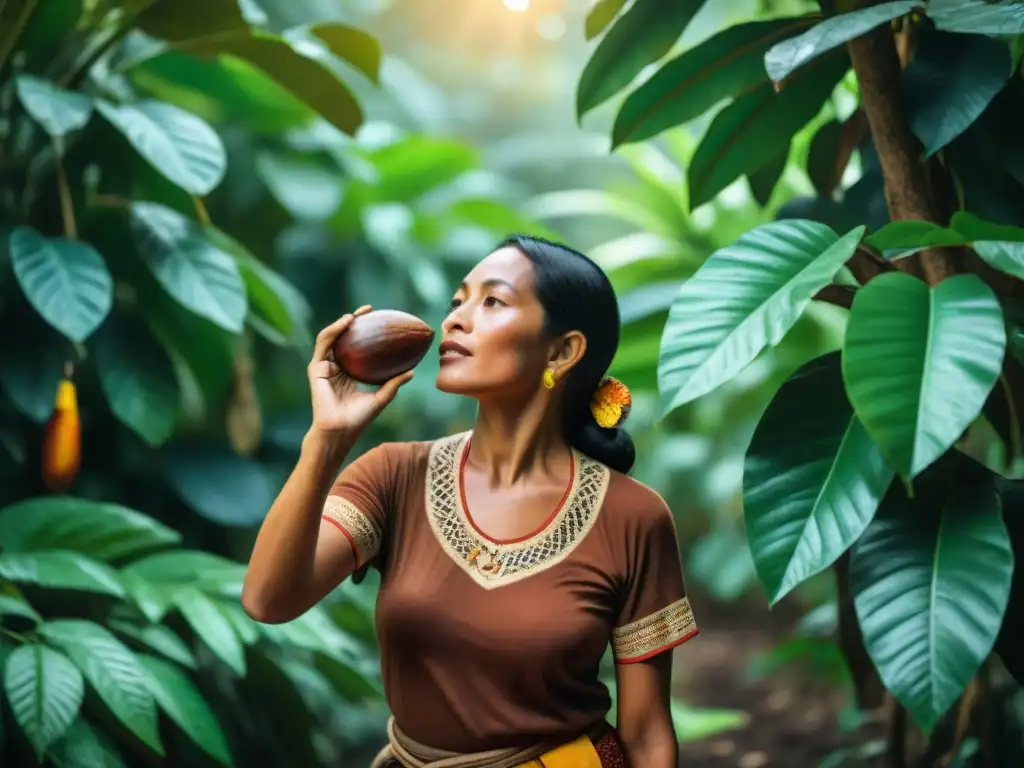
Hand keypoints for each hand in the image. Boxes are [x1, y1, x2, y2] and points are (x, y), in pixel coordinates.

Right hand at [306, 306, 414, 435]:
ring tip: (355, 315)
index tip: (379, 320)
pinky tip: (345, 323)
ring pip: (331, 337)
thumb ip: (393, 384)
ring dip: (341, 323)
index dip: (366, 333)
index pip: (356, 347)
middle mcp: (336, 367)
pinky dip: (333, 331)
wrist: (341, 430)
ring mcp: (324, 367)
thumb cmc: (359, 419)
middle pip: (343, 338)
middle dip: (354, 321)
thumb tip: (412, 371)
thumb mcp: (381, 398)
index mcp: (348, 373)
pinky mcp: (316, 368)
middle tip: (369, 310)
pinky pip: (324, 344)